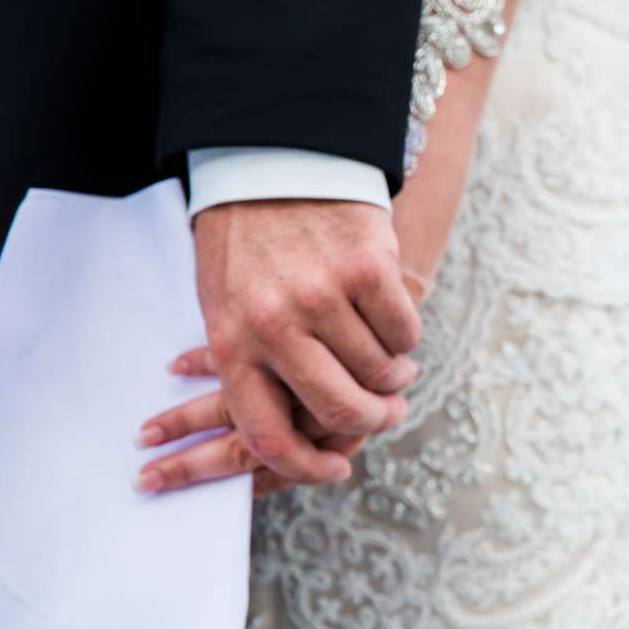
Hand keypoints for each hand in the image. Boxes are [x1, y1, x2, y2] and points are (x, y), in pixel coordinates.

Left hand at [173, 199, 420, 490]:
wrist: (270, 159)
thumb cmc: (245, 243)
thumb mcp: (224, 308)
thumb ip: (249, 368)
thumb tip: (282, 434)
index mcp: (233, 344)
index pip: (270, 436)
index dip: (307, 466)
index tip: (333, 469)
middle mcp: (277, 326)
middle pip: (341, 410)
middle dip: (371, 421)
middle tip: (385, 413)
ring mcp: (325, 296)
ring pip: (381, 372)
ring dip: (393, 375)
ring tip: (392, 363)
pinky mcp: (369, 267)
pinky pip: (404, 331)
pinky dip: (405, 336)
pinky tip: (394, 324)